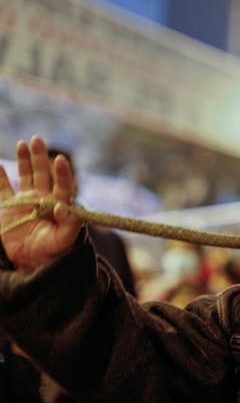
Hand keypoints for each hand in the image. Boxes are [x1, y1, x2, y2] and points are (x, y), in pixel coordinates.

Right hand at [0, 136, 80, 271]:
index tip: (60, 159)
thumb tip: (64, 205)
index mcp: (60, 205)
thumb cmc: (53, 251)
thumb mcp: (64, 240)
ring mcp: (26, 201)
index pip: (63, 184)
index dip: (62, 172)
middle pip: (43, 173)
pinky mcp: (8, 207)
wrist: (32, 263)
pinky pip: (2, 189)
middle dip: (40, 156)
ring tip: (23, 143)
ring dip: (24, 160)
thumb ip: (70, 223)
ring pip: (25, 176)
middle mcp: (44, 199)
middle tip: (37, 139)